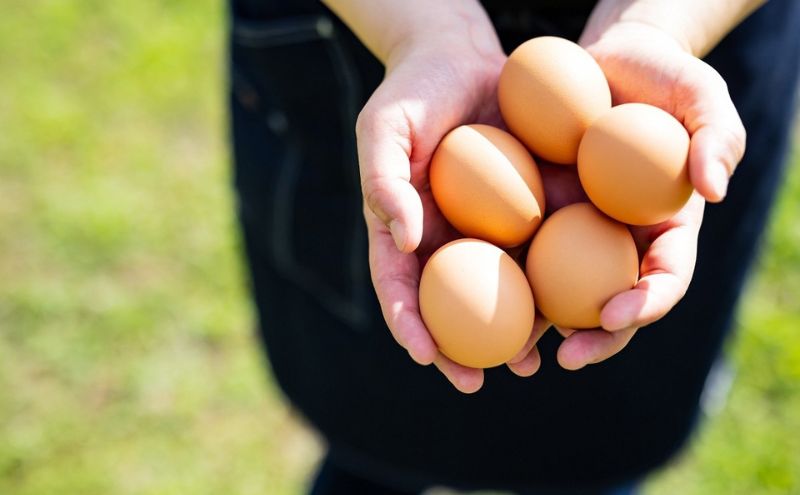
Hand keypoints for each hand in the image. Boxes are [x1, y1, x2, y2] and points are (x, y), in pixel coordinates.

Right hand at [357, 26, 526, 392]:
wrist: (462, 58)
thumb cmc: (414, 92)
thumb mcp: (385, 128)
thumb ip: (385, 181)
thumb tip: (403, 241)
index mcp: (403, 229)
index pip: (398, 285)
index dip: (407, 323)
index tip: (424, 353)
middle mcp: (443, 240)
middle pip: (447, 307)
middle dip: (457, 351)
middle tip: (473, 382)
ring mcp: (485, 230)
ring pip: (495, 294)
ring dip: (507, 334)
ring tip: (526, 363)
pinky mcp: (525, 212)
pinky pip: (536, 254)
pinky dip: (548, 287)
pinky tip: (566, 311)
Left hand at [532, 21, 744, 369]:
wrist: (607, 66)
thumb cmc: (662, 81)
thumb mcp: (702, 98)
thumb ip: (716, 138)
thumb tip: (713, 190)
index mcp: (666, 230)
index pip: (666, 278)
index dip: (647, 302)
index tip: (616, 312)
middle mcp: (620, 244)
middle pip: (613, 304)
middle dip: (595, 339)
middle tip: (568, 357)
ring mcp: (578, 236)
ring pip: (562, 295)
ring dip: (542, 331)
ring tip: (516, 356)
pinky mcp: (538, 220)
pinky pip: (521, 257)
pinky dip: (505, 284)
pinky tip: (476, 303)